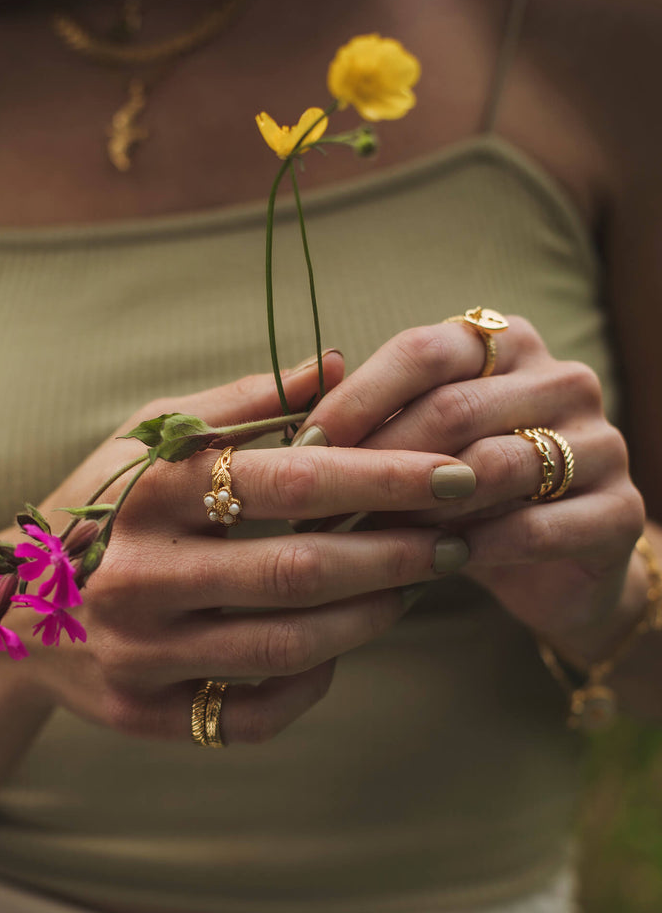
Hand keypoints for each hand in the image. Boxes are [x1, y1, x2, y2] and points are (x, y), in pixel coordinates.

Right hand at [18, 353, 479, 743]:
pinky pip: (250, 714)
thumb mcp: (154, 438)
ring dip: (371, 618)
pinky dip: (310, 685)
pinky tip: (338, 650)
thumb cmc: (109, 507)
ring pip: (285, 648)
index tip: (457, 472)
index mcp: (148, 491)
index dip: (383, 476)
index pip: (288, 479)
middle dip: (395, 554)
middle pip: (298, 572)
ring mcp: (136, 652)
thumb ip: (246, 405)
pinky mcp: (141, 712)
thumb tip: (339, 364)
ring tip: (416, 586)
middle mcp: (137, 574)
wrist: (18, 611)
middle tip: (459, 539)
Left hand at [290, 317, 646, 660]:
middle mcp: (561, 379)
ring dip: (424, 508)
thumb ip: (376, 422)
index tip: (303, 449)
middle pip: (454, 407)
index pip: (424, 349)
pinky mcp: (620, 510)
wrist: (557, 567)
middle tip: (323, 508)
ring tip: (371, 539)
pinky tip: (436, 565)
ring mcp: (600, 442)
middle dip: (379, 462)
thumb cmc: (468, 496)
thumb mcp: (421, 449)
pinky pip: (537, 527)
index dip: (357, 398)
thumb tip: (293, 415)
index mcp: (507, 345)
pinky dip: (477, 548)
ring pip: (497, 465)